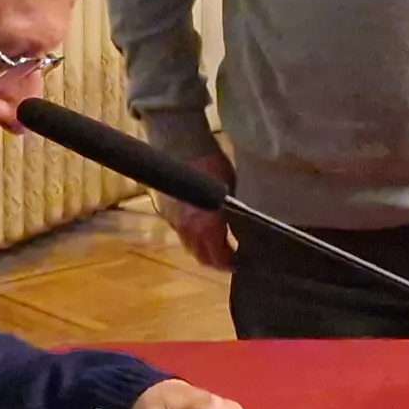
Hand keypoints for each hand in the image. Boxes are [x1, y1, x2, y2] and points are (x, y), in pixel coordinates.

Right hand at [158, 149, 236, 269]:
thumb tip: (243, 228)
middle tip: (231, 258)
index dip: (230, 263)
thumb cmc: (213, 165)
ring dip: (204, 250)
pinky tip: (202, 229)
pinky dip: (193, 236)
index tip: (241, 262)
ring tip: (218, 245)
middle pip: (202, 257)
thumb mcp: (231, 191)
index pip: (218, 257)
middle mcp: (188, 229)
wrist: (181, 145)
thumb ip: (233, 214)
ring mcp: (174, 222)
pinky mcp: (165, 213)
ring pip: (190, 246)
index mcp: (206, 225)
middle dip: (217, 261)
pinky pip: (181, 232)